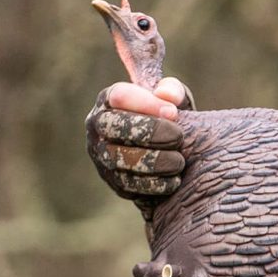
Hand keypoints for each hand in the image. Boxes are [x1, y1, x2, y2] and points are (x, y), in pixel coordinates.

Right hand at [85, 76, 191, 206]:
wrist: (169, 154)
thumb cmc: (168, 119)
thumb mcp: (174, 100)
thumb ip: (174, 91)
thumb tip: (166, 94)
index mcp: (109, 99)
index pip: (120, 96)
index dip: (148, 104)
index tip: (174, 113)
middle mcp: (98, 126)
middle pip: (116, 127)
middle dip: (151, 132)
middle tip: (179, 137)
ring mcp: (101, 155)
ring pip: (122, 159)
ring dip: (156, 161)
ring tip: (179, 161)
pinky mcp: (113, 182)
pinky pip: (130, 185)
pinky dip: (155, 184)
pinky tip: (174, 179)